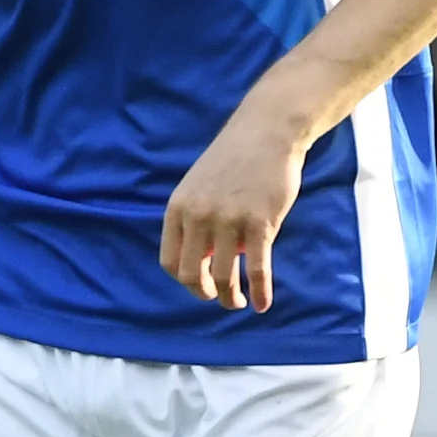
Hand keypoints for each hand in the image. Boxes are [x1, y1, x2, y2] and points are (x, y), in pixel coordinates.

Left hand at [161, 108, 304, 311]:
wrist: (267, 131)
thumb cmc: (235, 161)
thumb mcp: (200, 187)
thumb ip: (194, 220)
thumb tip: (201, 262)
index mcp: (178, 208)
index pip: (170, 261)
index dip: (185, 281)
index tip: (201, 284)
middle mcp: (198, 216)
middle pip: (192, 275)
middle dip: (205, 294)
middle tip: (220, 298)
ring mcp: (228, 220)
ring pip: (224, 277)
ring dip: (231, 298)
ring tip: (240, 303)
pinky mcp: (259, 222)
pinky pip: (257, 269)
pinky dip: (260, 292)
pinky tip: (262, 305)